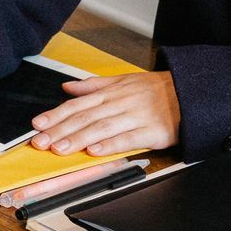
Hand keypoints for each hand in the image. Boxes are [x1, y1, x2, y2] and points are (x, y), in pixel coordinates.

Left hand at [29, 71, 179, 155]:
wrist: (192, 92)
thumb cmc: (156, 89)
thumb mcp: (124, 80)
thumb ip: (94, 85)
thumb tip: (67, 86)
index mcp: (112, 92)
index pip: (77, 104)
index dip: (56, 115)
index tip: (38, 125)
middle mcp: (120, 103)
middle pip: (85, 117)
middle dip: (60, 130)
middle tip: (40, 142)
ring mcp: (136, 116)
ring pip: (102, 128)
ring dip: (79, 139)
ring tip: (60, 148)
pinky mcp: (153, 131)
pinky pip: (128, 138)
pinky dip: (110, 145)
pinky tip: (94, 151)